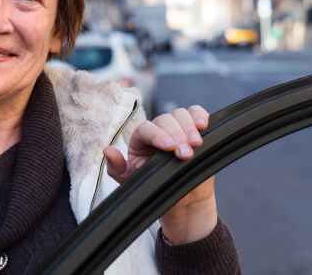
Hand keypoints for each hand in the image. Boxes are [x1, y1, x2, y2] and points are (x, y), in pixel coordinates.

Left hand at [104, 105, 216, 244]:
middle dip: (177, 136)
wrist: (181, 199)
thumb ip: (118, 168)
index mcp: (139, 140)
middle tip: (185, 155)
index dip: (157, 135)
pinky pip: (196, 113)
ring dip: (189, 128)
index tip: (169, 148)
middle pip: (165, 120)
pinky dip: (200, 115)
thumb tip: (108, 151)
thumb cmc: (154, 188)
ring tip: (196, 144)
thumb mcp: (132, 182)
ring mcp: (176, 128)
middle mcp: (157, 130)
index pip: (145, 129)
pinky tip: (203, 126)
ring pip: (181, 114)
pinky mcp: (194, 129)